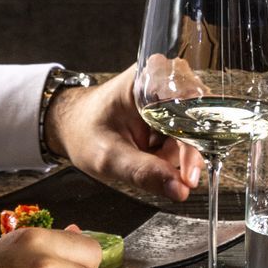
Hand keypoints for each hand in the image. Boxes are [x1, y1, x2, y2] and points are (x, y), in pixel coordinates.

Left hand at [42, 64, 198, 201]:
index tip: (189, 178)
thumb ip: (144, 172)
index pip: (189, 108)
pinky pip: (182, 137)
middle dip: (181, 155)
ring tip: (144, 159)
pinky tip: (149, 156)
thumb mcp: (109, 156)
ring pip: (191, 134)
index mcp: (149, 78)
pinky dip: (168, 155)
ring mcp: (169, 95)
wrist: (72, 127)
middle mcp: (164, 80)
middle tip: (172, 180)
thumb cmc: (83, 132)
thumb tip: (179, 189)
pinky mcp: (169, 110)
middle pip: (195, 122)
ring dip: (172, 157)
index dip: (193, 145)